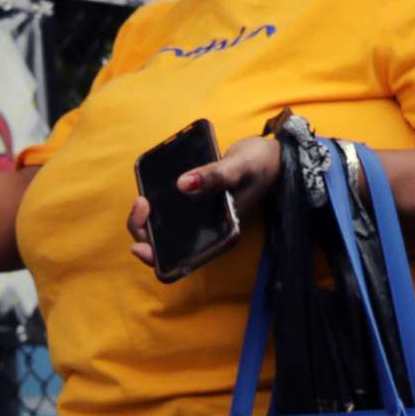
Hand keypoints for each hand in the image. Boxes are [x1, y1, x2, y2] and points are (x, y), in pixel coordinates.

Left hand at [128, 135, 277, 269]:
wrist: (273, 156)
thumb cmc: (261, 165)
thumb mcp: (239, 167)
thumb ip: (216, 176)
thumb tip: (183, 184)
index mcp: (218, 236)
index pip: (178, 258)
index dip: (154, 256)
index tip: (141, 241)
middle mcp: (206, 230)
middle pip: (164, 242)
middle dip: (143, 229)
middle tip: (142, 202)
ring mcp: (199, 217)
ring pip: (163, 226)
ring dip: (147, 217)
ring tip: (143, 198)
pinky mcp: (195, 201)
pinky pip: (169, 208)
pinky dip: (157, 202)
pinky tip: (149, 188)